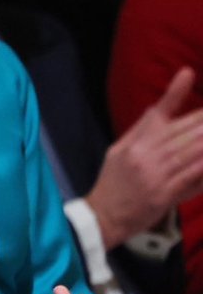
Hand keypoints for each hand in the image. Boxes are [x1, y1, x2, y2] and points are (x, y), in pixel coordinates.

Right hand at [85, 67, 202, 246]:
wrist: (102, 217)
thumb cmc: (112, 184)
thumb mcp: (118, 151)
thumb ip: (140, 130)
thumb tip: (159, 108)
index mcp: (134, 143)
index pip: (162, 115)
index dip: (181, 98)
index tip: (190, 76)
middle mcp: (144, 155)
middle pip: (184, 132)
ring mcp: (154, 175)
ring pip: (191, 151)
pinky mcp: (162, 195)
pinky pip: (191, 176)